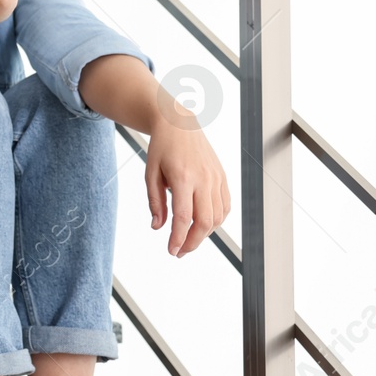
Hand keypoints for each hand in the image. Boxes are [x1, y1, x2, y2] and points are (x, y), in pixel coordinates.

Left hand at [144, 101, 230, 256]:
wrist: (179, 123)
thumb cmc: (161, 149)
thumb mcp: (150, 173)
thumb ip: (155, 201)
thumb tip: (158, 227)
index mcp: (182, 177)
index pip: (184, 217)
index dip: (179, 238)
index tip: (172, 251)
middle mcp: (204, 179)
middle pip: (205, 222)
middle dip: (192, 242)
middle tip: (179, 252)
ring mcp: (217, 178)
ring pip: (218, 217)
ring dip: (205, 233)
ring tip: (188, 239)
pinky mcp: (223, 177)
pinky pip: (225, 206)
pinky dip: (217, 220)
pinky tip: (203, 225)